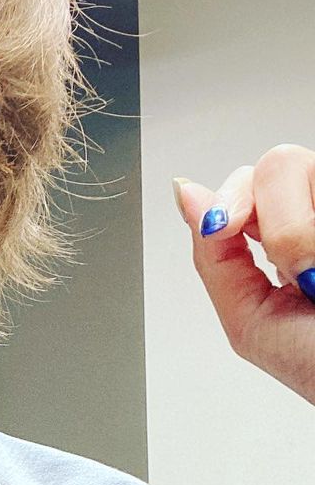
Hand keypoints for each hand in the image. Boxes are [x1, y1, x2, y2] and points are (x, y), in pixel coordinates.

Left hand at [173, 143, 314, 406]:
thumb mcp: (250, 320)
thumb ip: (213, 256)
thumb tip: (185, 192)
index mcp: (286, 242)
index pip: (248, 184)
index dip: (233, 201)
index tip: (225, 228)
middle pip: (277, 165)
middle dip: (275, 219)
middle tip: (297, 268)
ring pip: (297, 164)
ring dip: (299, 228)